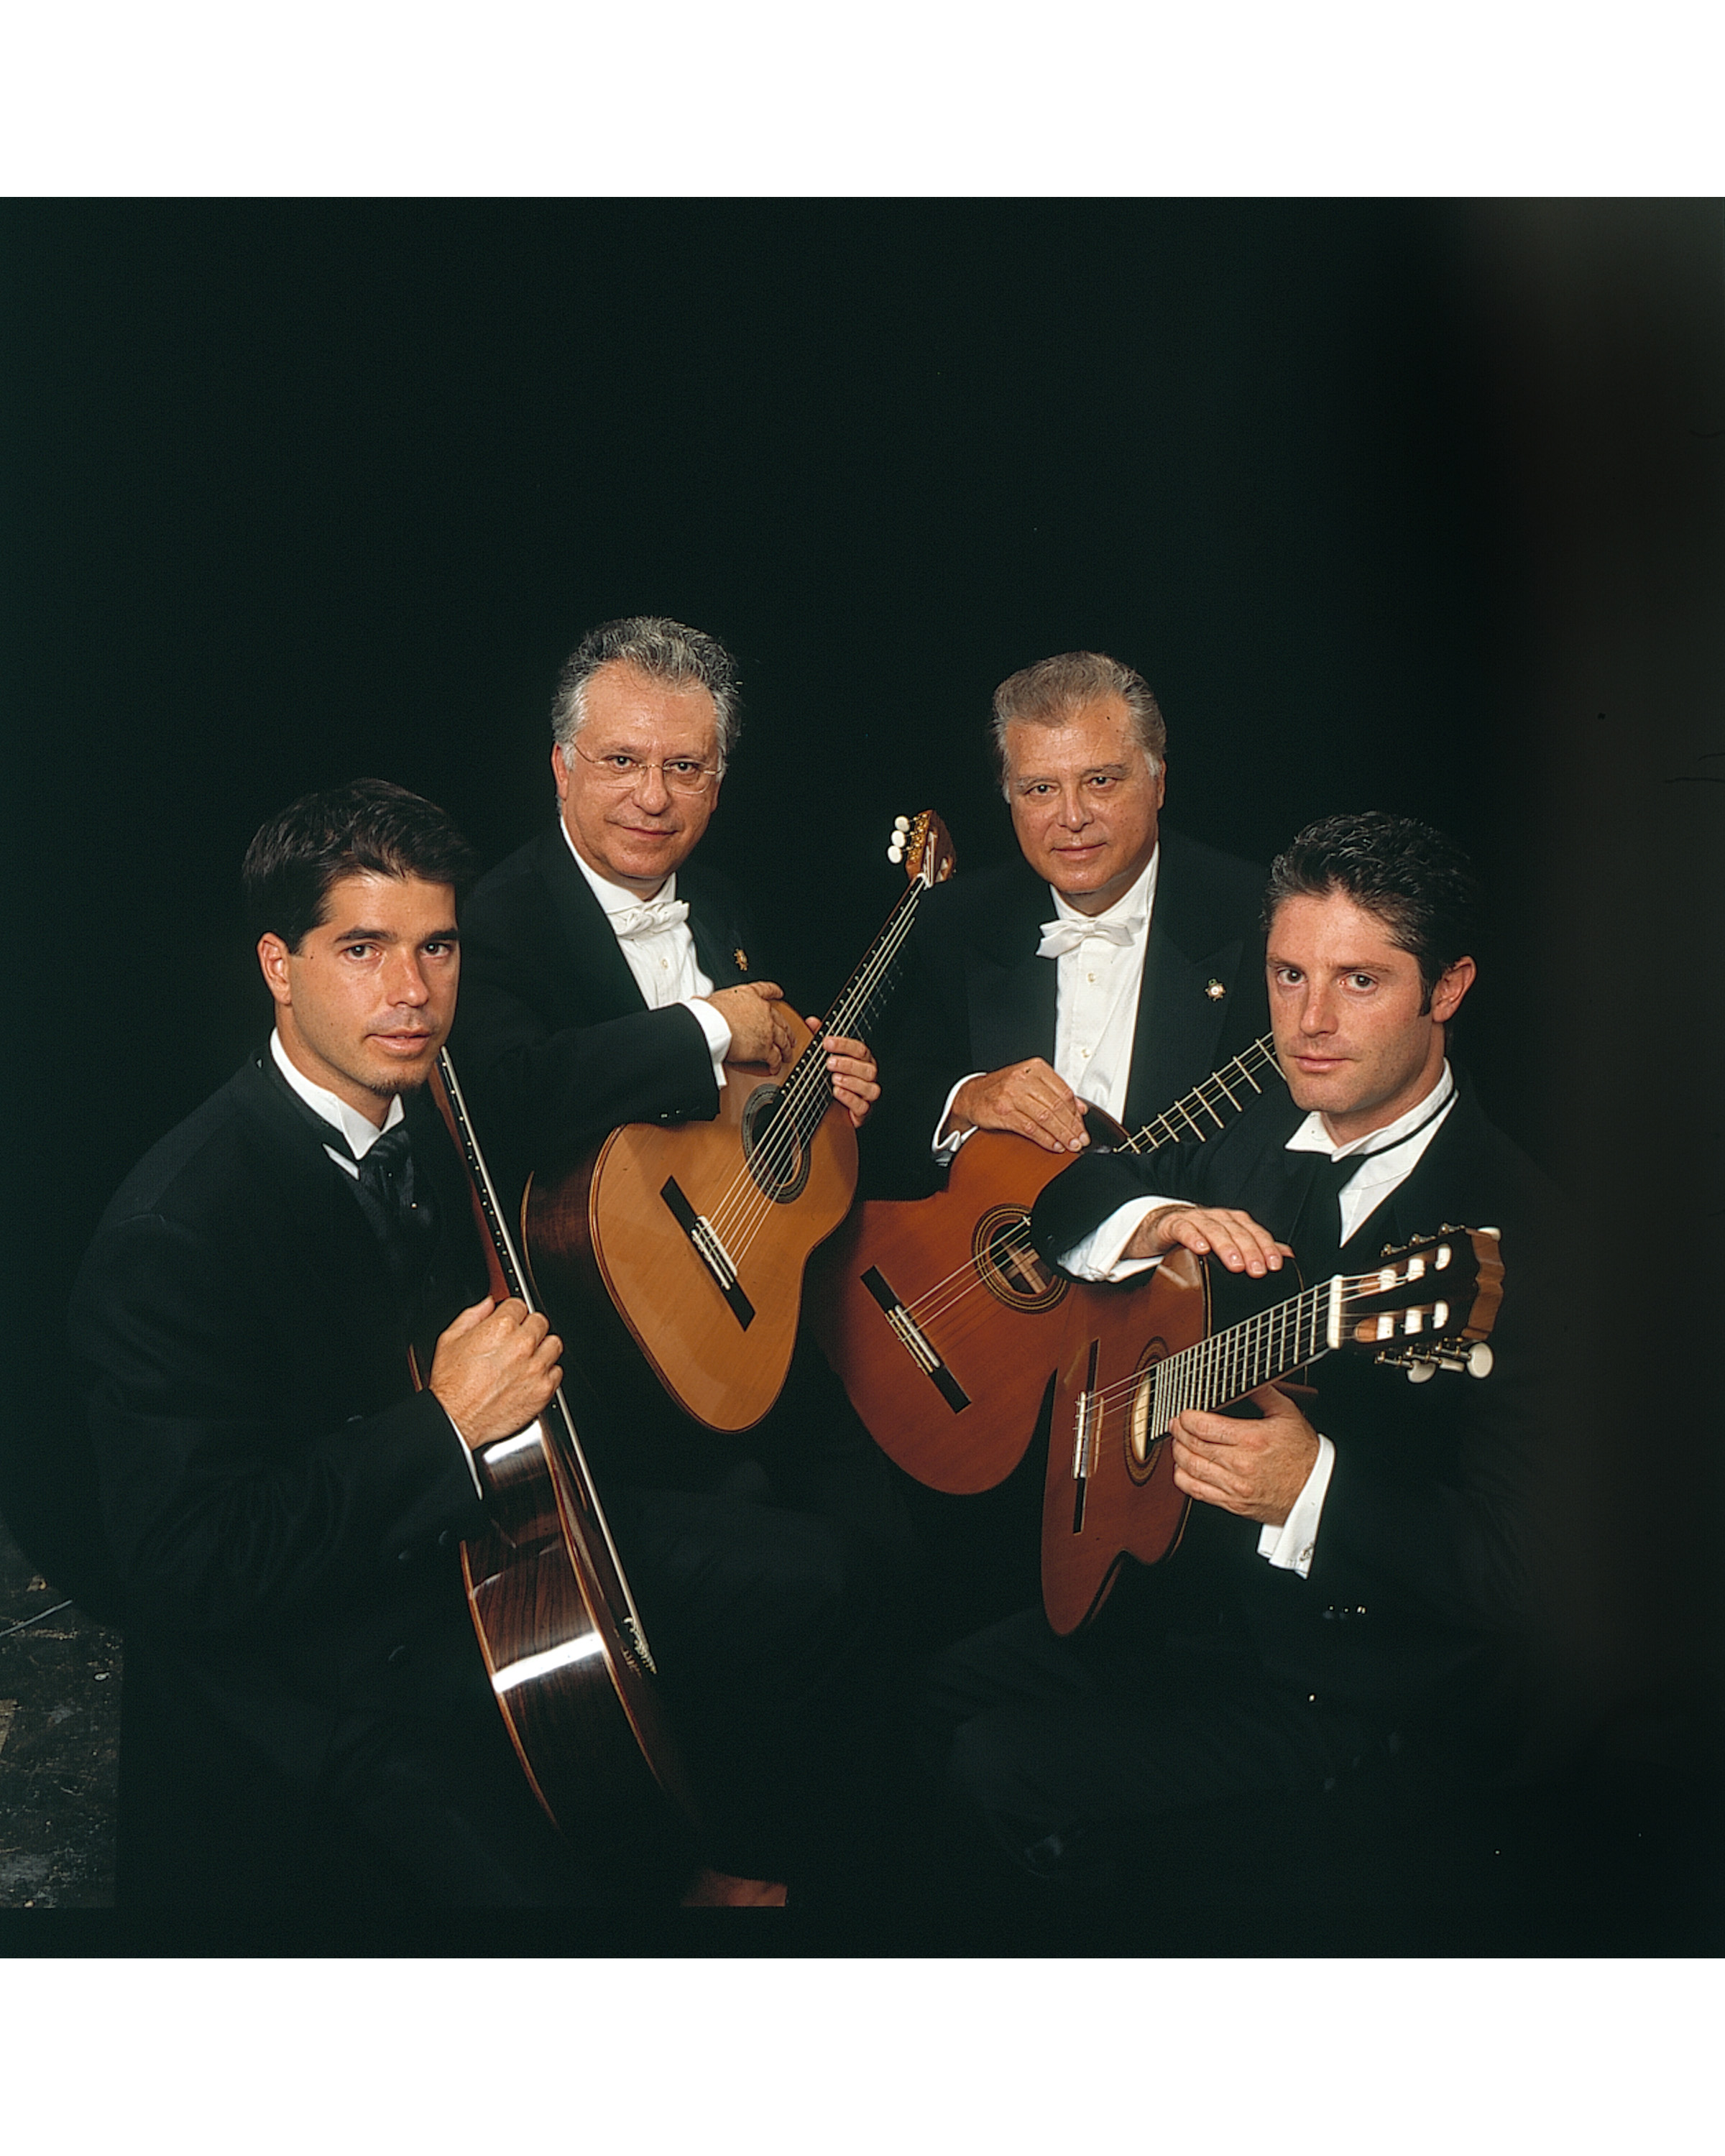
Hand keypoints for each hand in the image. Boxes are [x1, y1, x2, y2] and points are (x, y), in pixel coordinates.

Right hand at [428, 1296, 562, 1448]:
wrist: (456, 1419)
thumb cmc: (451, 1385)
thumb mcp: (450, 1339)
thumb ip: (472, 1315)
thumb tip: (488, 1304)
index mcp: (500, 1328)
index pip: (520, 1305)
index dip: (512, 1313)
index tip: (510, 1321)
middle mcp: (522, 1345)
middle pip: (540, 1321)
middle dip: (528, 1328)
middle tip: (518, 1340)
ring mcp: (536, 1367)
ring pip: (554, 1344)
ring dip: (542, 1348)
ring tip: (528, 1357)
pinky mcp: (544, 1389)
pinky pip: (558, 1372)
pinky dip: (547, 1373)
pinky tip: (532, 1376)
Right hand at [705, 981, 796, 1071]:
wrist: (712, 1025)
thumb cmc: (709, 1013)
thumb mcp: (711, 1001)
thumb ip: (712, 1003)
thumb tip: (698, 1002)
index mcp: (748, 995)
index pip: (765, 990)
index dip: (774, 992)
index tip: (779, 993)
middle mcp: (762, 1010)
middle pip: (780, 1019)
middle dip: (787, 1029)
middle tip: (789, 1035)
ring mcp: (767, 1028)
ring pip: (783, 1039)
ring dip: (786, 1048)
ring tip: (788, 1054)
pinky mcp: (765, 1046)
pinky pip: (775, 1057)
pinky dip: (776, 1064)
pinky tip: (775, 1067)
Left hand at [815, 1024, 878, 1127]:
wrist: (837, 1106)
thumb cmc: (835, 1076)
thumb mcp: (826, 1056)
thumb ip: (820, 1038)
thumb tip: (812, 1021)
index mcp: (863, 1060)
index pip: (860, 1049)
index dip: (843, 1045)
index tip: (826, 1042)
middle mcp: (869, 1076)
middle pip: (868, 1068)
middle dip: (847, 1065)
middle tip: (828, 1063)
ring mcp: (867, 1094)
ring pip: (870, 1088)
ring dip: (851, 1082)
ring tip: (834, 1079)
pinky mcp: (863, 1111)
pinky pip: (862, 1106)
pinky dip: (850, 1099)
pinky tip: (837, 1092)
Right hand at [945, 1059, 1087, 1154]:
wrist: (972, 1095)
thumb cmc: (1003, 1089)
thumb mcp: (1031, 1083)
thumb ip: (1055, 1093)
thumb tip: (1080, 1108)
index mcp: (1035, 1068)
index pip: (1063, 1092)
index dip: (1076, 1113)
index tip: (1082, 1127)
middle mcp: (1023, 1079)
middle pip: (1056, 1106)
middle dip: (1072, 1126)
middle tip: (1080, 1140)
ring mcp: (1012, 1095)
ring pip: (1045, 1117)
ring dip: (1062, 1134)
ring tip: (1071, 1145)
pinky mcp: (1003, 1112)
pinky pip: (1030, 1128)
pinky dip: (1045, 1139)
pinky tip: (1054, 1145)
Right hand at [1124, 1204, 1290, 1277]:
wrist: (1162, 1227)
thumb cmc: (1200, 1236)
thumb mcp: (1229, 1243)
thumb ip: (1256, 1248)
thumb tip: (1287, 1255)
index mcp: (1233, 1221)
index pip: (1254, 1232)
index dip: (1266, 1247)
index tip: (1275, 1266)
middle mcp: (1217, 1217)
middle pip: (1236, 1231)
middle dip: (1249, 1251)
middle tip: (1257, 1270)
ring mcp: (1195, 1219)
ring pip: (1213, 1230)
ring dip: (1226, 1247)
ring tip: (1235, 1265)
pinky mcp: (1173, 1224)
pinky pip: (1184, 1229)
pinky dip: (1193, 1238)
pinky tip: (1201, 1250)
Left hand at [1171, 1382, 1320, 1526]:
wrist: (1316, 1489)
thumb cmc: (1303, 1454)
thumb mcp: (1287, 1414)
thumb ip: (1263, 1393)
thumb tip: (1245, 1377)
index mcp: (1251, 1439)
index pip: (1203, 1427)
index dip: (1186, 1418)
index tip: (1183, 1413)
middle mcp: (1240, 1464)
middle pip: (1193, 1446)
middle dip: (1178, 1432)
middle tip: (1175, 1424)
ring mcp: (1235, 1487)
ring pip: (1191, 1468)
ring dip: (1178, 1453)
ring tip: (1178, 1442)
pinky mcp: (1233, 1503)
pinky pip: (1197, 1492)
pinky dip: (1183, 1478)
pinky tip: (1183, 1468)